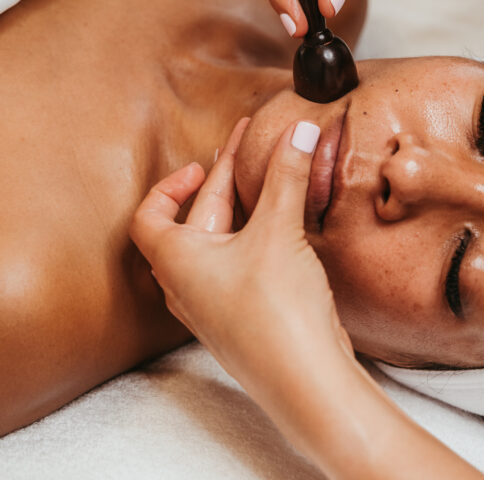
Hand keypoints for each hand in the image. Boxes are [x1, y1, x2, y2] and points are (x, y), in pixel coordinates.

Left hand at [130, 118, 352, 405]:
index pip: (149, 216)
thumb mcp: (278, 231)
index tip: (202, 165)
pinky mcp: (243, 315)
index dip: (170, 185)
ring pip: (218, 243)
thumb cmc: (275, 314)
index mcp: (178, 261)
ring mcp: (215, 304)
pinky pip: (237, 263)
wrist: (305, 382)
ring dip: (240, 208)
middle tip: (249, 147)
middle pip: (194, 220)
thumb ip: (287, 174)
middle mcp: (188, 284)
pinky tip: (282, 225)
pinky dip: (254, 234)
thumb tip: (298, 130)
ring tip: (265, 181)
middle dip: (223, 180)